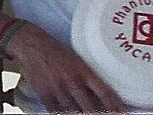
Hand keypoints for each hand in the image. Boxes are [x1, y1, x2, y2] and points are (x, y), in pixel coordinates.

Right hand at [10, 21, 124, 112]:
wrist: (32, 44)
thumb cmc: (56, 51)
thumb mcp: (76, 60)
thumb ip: (86, 77)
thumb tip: (98, 94)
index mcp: (83, 70)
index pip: (104, 93)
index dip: (114, 106)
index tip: (121, 113)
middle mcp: (73, 81)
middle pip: (91, 108)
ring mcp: (59, 89)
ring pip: (74, 113)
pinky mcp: (45, 94)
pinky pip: (56, 112)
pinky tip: (67, 114)